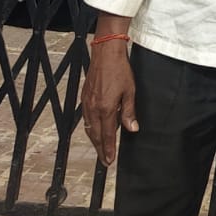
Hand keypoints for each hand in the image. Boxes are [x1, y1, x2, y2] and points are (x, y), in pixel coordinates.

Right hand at [82, 42, 137, 166]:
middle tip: (105, 161)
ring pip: (88, 128)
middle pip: (95, 135)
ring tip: (100, 149)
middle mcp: (93, 108)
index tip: (109, 161)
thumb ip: (129, 112)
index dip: (108, 149)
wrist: (106, 54)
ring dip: (94, 140)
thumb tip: (132, 129)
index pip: (106, 135)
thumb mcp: (130, 91)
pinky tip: (94, 129)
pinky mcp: (84, 97)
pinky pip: (85, 118)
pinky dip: (89, 128)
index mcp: (106, 108)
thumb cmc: (119, 70)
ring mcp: (87, 103)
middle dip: (100, 149)